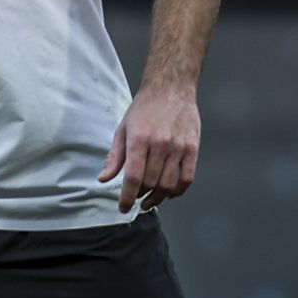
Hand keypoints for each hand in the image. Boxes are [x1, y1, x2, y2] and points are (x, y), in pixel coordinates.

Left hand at [99, 82, 200, 211]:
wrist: (170, 89)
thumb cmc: (143, 109)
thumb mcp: (122, 129)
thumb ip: (115, 156)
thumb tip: (104, 179)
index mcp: (138, 139)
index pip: (133, 176)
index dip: (127, 196)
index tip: (122, 208)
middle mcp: (159, 144)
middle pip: (151, 183)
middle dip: (140, 196)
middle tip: (135, 199)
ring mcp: (178, 147)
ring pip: (169, 184)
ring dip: (158, 197)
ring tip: (149, 200)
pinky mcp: (193, 148)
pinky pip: (187, 178)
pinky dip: (178, 190)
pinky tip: (169, 193)